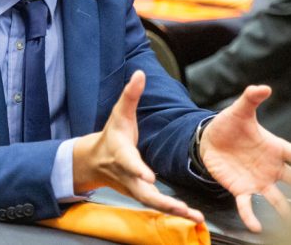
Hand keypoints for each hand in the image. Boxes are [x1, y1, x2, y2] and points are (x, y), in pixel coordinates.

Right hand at [73, 71, 204, 223]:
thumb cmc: (111, 135)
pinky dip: (174, 212)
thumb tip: (139, 73)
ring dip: (173, 211)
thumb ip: (130, 94)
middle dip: (163, 201)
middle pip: (144, 192)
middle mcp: (128, 175)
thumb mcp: (118, 113)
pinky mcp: (142, 195)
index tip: (149, 176)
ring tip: (194, 217)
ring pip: (153, 203)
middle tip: (181, 208)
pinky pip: (158, 206)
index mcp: (121, 154)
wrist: (96, 161)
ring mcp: (134, 188)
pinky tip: (193, 217)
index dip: (138, 170)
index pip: (129, 163)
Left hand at [200, 85, 290, 231]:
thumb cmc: (229, 125)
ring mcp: (258, 181)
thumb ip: (251, 98)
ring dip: (286, 212)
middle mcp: (272, 168)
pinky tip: (257, 227)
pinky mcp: (241, 189)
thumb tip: (263, 87)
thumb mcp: (240, 110)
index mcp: (276, 148)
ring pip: (277, 199)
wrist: (208, 140)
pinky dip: (252, 216)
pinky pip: (248, 205)